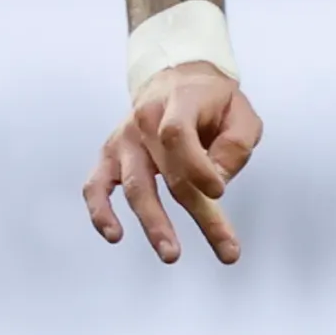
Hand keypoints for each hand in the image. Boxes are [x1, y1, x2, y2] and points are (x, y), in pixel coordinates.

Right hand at [83, 63, 261, 264]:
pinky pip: (95, 187)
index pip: (178, 135)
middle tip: (224, 250)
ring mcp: (123, 140)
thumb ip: (236, 145)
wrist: (176, 80)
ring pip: (134, 187)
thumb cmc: (212, 104)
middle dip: (199, 214)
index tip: (219, 192)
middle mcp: (144, 120)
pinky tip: (114, 235)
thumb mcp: (240, 113)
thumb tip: (216, 183)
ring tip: (172, 254)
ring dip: (153, 223)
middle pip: (166, 172)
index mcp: (178, 102)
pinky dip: (100, 212)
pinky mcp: (108, 157)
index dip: (198, 167)